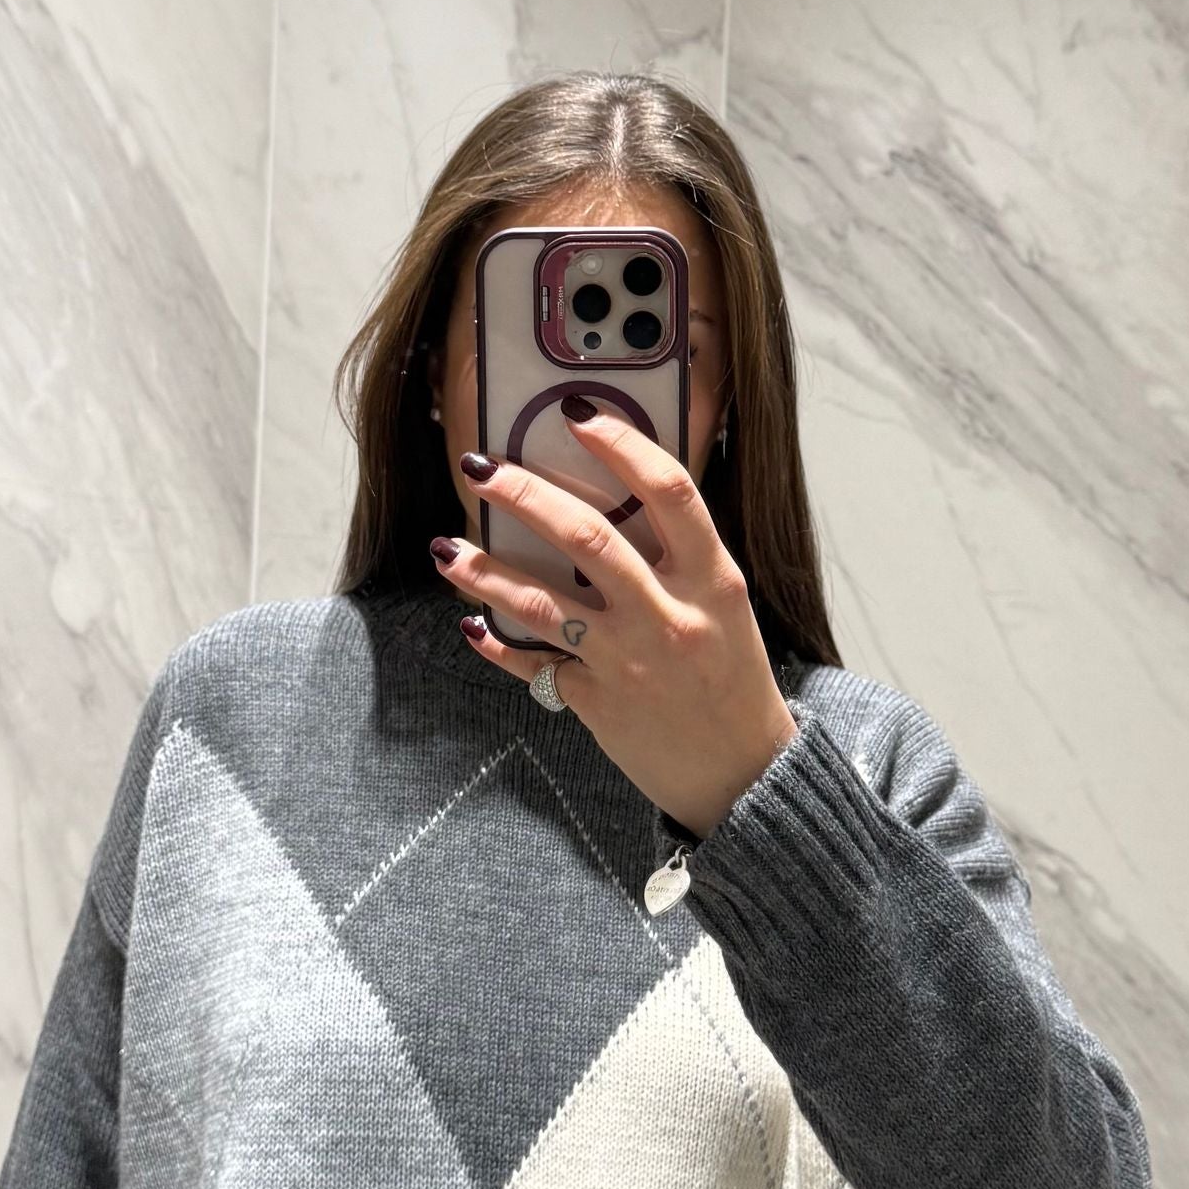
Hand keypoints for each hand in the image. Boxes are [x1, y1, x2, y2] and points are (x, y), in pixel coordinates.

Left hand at [441, 401, 798, 836]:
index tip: (578, 414)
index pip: (669, 493)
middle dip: (525, 495)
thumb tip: (609, 498)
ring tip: (446, 549)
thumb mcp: (724, 606)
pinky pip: (534, 665)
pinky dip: (497, 644)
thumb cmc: (731, 679)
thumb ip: (678, 557)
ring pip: (542, 604)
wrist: (742, 774)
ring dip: (485, 573)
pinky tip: (471, 624)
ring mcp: (629, 662)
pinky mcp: (596, 702)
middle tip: (482, 469)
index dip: (622, 446)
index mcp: (712, 580)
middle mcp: (669, 616)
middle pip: (589, 538)